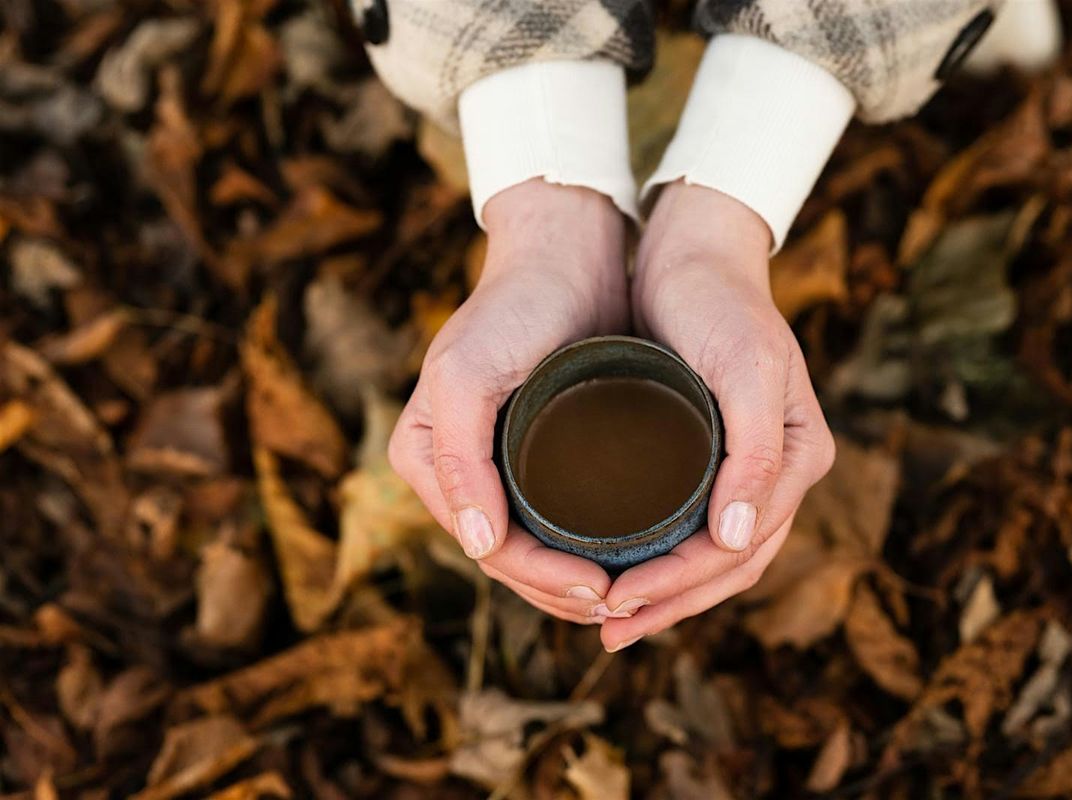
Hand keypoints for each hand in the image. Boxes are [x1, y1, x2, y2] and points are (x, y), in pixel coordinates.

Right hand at [389, 179, 627, 622]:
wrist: (562, 251)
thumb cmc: (514, 305)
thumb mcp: (467, 374)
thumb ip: (456, 458)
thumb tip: (478, 546)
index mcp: (424, 457)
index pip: (486, 547)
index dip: (541, 581)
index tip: (603, 588)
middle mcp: (453, 467)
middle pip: (509, 558)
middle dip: (561, 591)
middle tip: (624, 601)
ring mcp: (493, 460)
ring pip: (534, 547)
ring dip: (574, 579)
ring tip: (631, 591)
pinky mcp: (533, 448)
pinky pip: (555, 517)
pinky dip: (584, 545)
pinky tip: (625, 558)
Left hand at [598, 182, 835, 650]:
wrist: (694, 248)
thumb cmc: (720, 301)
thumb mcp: (746, 367)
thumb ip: (755, 454)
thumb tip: (737, 540)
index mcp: (798, 457)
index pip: (741, 551)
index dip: (681, 588)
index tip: (618, 602)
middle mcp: (777, 469)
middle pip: (727, 566)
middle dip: (668, 604)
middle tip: (604, 629)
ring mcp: (746, 462)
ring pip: (709, 555)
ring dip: (662, 593)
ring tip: (605, 616)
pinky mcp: (710, 450)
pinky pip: (690, 523)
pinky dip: (658, 555)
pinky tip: (618, 566)